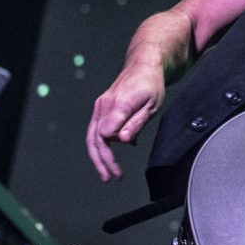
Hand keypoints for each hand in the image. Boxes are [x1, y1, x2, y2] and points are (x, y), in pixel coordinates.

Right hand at [86, 63, 164, 181]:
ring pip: (93, 137)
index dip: (108, 153)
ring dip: (100, 157)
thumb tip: (122, 141)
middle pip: (95, 139)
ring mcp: (100, 107)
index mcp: (118, 105)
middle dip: (102, 162)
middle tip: (111, 178)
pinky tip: (114, 157)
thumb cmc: (150, 85)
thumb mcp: (151, 105)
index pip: (105, 134)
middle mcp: (104, 106)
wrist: (143, 66)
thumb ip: (136, 123)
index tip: (116, 169)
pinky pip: (98, 130)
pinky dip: (103, 146)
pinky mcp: (101, 108)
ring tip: (109, 174)